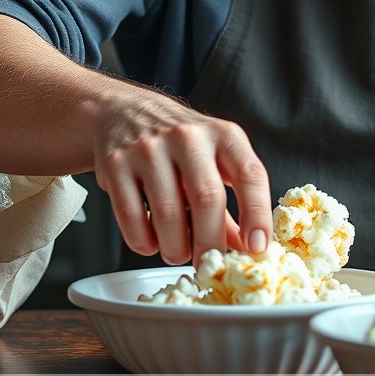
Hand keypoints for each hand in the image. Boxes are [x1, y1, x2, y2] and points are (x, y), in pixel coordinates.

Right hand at [91, 83, 273, 264]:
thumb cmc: (183, 145)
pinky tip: (150, 242)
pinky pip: (131, 215)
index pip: (250, 174)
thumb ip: (234, 206)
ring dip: (175, 248)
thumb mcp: (216, 161)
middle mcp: (189, 137)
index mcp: (224, 135)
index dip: (257, 213)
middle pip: (207, 198)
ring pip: (168, 212)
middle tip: (208, 264)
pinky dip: (143, 241)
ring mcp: (150, 148)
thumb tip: (249, 252)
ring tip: (177, 253)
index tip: (257, 247)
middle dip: (210, 243)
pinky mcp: (117, 164)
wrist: (127, 111)